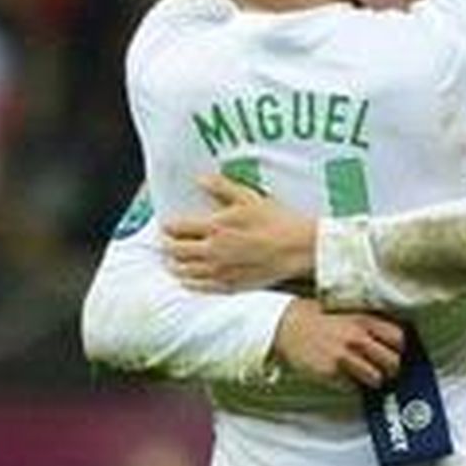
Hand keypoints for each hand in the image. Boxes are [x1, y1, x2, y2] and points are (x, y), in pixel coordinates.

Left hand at [164, 174, 315, 291]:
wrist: (298, 248)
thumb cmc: (277, 221)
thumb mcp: (250, 197)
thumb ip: (221, 187)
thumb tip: (199, 179)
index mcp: (215, 227)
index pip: (176, 228)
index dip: (167, 226)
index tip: (168, 225)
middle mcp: (212, 251)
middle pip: (174, 251)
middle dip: (167, 245)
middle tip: (167, 242)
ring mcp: (219, 271)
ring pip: (183, 271)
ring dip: (174, 264)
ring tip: (173, 260)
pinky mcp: (229, 285)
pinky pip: (198, 287)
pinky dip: (188, 281)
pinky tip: (188, 277)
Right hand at [274, 299, 403, 387]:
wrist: (286, 324)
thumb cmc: (318, 318)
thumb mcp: (348, 312)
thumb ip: (370, 324)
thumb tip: (393, 341)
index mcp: (364, 320)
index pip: (399, 338)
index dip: (401, 349)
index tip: (397, 352)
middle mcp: (357, 337)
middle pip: (393, 362)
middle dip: (392, 369)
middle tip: (385, 370)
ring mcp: (344, 356)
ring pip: (376, 379)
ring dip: (374, 380)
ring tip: (366, 376)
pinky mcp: (330, 372)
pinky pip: (353, 388)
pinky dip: (353, 386)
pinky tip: (346, 377)